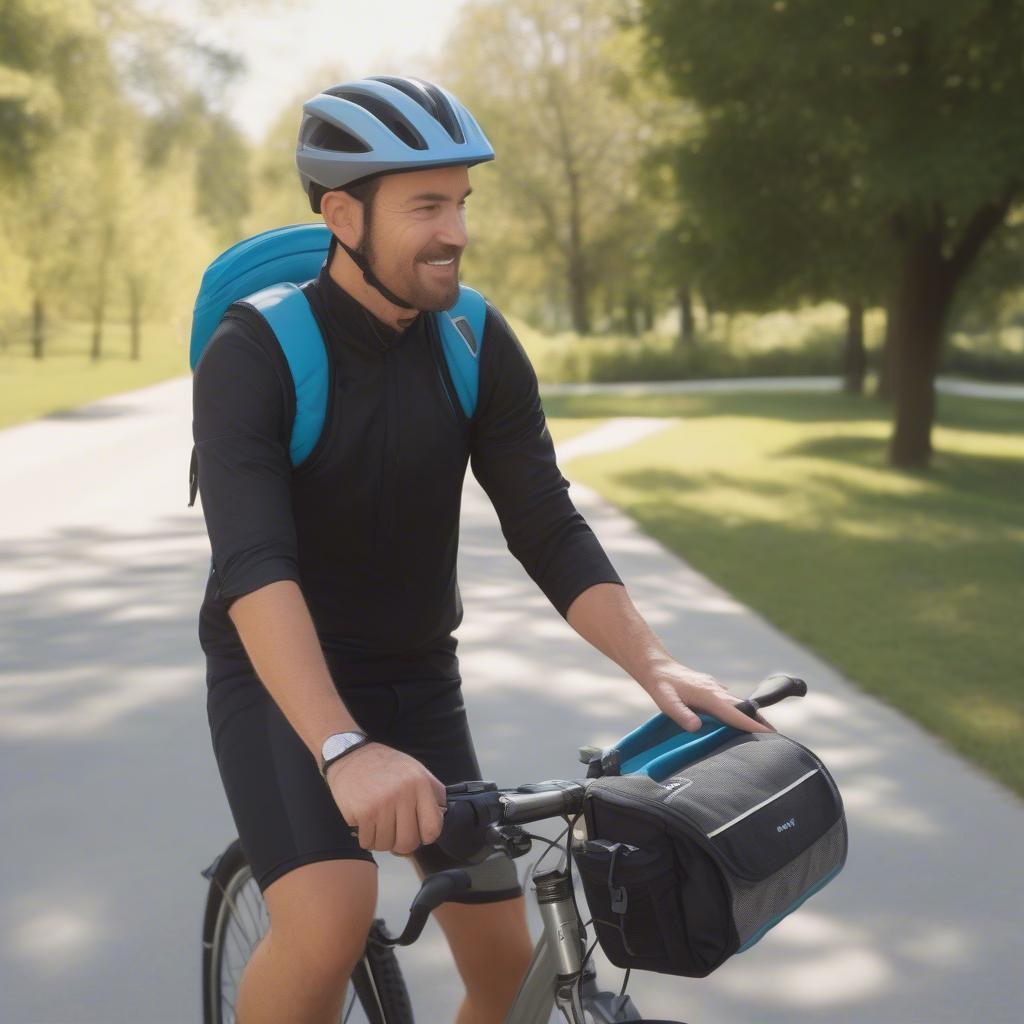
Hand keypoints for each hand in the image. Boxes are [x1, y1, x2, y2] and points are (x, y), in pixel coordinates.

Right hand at [325, 742, 446, 854]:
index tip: (419, 833)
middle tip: (396, 833)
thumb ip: (432, 792)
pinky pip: (368, 842)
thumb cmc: (385, 765)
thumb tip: (441, 816)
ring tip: (380, 824)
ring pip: (386, 845)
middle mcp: (403, 794)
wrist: (351, 755)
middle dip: (402, 843)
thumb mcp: (416, 769)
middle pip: (409, 842)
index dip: (426, 836)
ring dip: (382, 840)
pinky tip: (367, 823)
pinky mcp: (363, 812)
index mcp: (420, 784)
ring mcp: (382, 804)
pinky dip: (367, 838)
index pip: (433, 827)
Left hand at [640, 661, 774, 733]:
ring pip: (739, 704)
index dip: (752, 725)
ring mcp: (715, 689)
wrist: (657, 666)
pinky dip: (740, 711)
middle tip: (777, 738)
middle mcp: (717, 691)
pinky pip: (731, 701)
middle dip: (760, 722)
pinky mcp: (712, 689)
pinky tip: (741, 719)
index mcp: (709, 696)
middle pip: (744, 708)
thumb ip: (681, 715)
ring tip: (765, 732)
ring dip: (753, 716)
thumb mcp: (666, 702)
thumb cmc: (661, 685)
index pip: (736, 714)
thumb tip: (697, 727)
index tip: (770, 735)